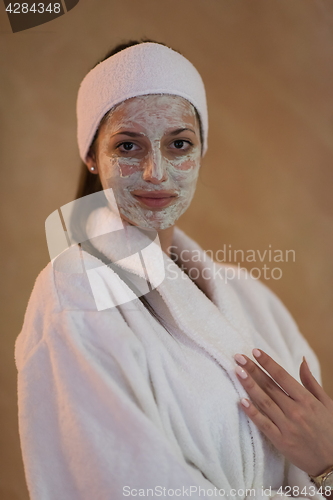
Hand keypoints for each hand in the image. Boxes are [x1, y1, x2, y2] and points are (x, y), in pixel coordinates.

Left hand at [234, 348, 332, 476]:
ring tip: (237, 371)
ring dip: (249, 385)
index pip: (282, 376)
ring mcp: (287, 426)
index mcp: (306, 400)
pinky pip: (263, 424)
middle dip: (253, 369)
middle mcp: (296, 411)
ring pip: (264, 402)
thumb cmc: (330, 430)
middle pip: (269, 386)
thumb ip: (311, 382)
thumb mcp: (326, 403)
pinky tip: (241, 401)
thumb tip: (302, 360)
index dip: (268, 363)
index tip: (255, 351)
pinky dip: (252, 412)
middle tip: (239, 357)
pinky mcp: (281, 441)